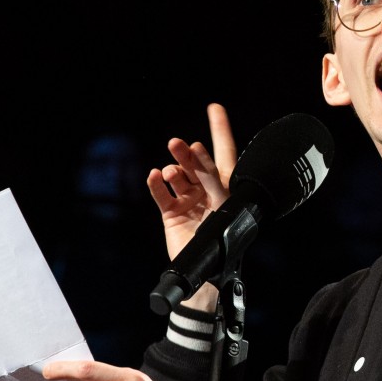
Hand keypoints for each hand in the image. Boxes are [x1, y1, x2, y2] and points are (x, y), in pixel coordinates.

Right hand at [146, 103, 237, 264]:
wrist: (207, 272)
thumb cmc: (224, 240)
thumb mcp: (224, 204)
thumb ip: (212, 179)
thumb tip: (198, 152)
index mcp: (226, 187)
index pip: (224, 152)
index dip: (220, 129)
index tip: (215, 108)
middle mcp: (207, 190)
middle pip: (196, 163)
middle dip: (187, 153)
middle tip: (177, 145)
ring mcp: (188, 201)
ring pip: (177, 176)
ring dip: (173, 169)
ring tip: (170, 171)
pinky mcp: (172, 213)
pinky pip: (162, 194)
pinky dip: (156, 184)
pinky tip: (155, 176)